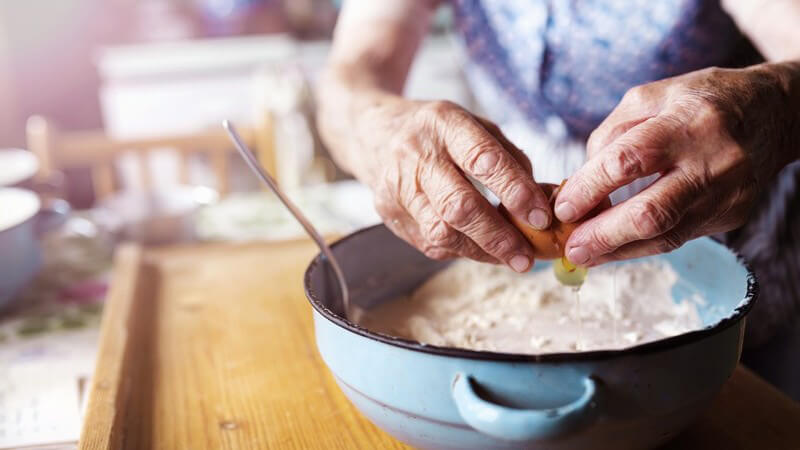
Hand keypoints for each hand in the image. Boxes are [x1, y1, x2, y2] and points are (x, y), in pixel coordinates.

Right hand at [344, 97, 551, 271]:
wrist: (375, 133)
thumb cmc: (438, 133)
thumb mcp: (476, 126)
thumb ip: (511, 160)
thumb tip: (545, 201)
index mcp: (444, 123)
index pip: (482, 160)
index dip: (515, 191)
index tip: (541, 216)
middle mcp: (416, 155)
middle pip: (458, 205)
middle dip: (498, 236)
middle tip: (527, 256)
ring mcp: (397, 187)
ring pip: (442, 232)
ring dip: (482, 251)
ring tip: (512, 259)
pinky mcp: (389, 214)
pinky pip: (431, 243)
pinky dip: (463, 251)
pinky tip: (484, 251)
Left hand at [555, 64, 798, 265]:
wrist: (771, 114)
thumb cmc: (698, 101)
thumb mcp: (650, 98)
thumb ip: (610, 135)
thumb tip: (579, 184)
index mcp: (688, 121)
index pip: (629, 160)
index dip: (590, 187)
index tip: (563, 206)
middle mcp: (713, 161)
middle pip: (653, 212)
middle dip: (604, 235)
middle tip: (572, 247)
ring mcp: (726, 194)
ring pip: (666, 236)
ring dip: (619, 251)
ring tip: (585, 255)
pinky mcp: (731, 215)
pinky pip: (678, 238)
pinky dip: (641, 246)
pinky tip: (614, 249)